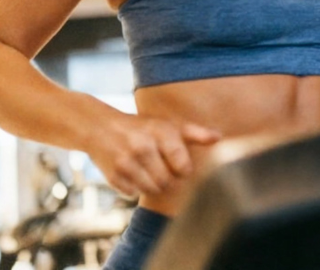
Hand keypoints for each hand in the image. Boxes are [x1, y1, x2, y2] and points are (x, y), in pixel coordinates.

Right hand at [88, 114, 220, 197]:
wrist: (100, 127)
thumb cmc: (143, 128)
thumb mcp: (168, 125)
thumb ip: (195, 133)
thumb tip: (219, 137)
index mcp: (161, 132)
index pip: (183, 166)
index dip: (183, 170)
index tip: (180, 166)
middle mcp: (143, 146)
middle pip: (168, 181)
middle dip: (169, 179)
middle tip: (162, 169)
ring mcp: (126, 162)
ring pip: (152, 189)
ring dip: (154, 185)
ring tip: (149, 170)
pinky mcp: (112, 175)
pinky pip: (133, 193)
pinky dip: (135, 188)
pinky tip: (132, 173)